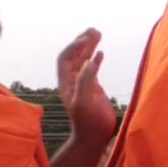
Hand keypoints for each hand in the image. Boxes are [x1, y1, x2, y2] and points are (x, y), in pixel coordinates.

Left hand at [58, 29, 118, 146]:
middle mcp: (72, 81)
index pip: (65, 58)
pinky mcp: (93, 88)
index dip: (74, 46)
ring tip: (98, 33)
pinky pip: (92, 69)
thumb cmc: (88, 122)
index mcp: (66, 82)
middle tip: (93, 29)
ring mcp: (83, 84)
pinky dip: (96, 59)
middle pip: (74, 55)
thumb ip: (86, 81)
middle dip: (82, 41)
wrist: (94, 137)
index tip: (87, 38)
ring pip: (84, 60)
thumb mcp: (85, 102)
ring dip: (90, 46)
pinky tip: (101, 53)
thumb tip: (90, 60)